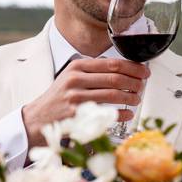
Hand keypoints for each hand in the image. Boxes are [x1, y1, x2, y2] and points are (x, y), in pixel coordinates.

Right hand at [22, 58, 149, 147]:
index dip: (133, 67)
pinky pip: (108, 113)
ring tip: (136, 99)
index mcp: (77, 67)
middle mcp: (76, 80)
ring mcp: (76, 98)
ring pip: (114, 95)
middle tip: (142, 86)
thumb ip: (94, 72)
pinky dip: (122, 114)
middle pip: (116, 78)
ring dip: (131, 97)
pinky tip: (128, 113)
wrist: (38, 118)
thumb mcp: (72, 77)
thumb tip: (126, 70)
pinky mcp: (78, 115)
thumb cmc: (59, 97)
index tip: (144, 71)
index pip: (112, 63)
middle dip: (135, 82)